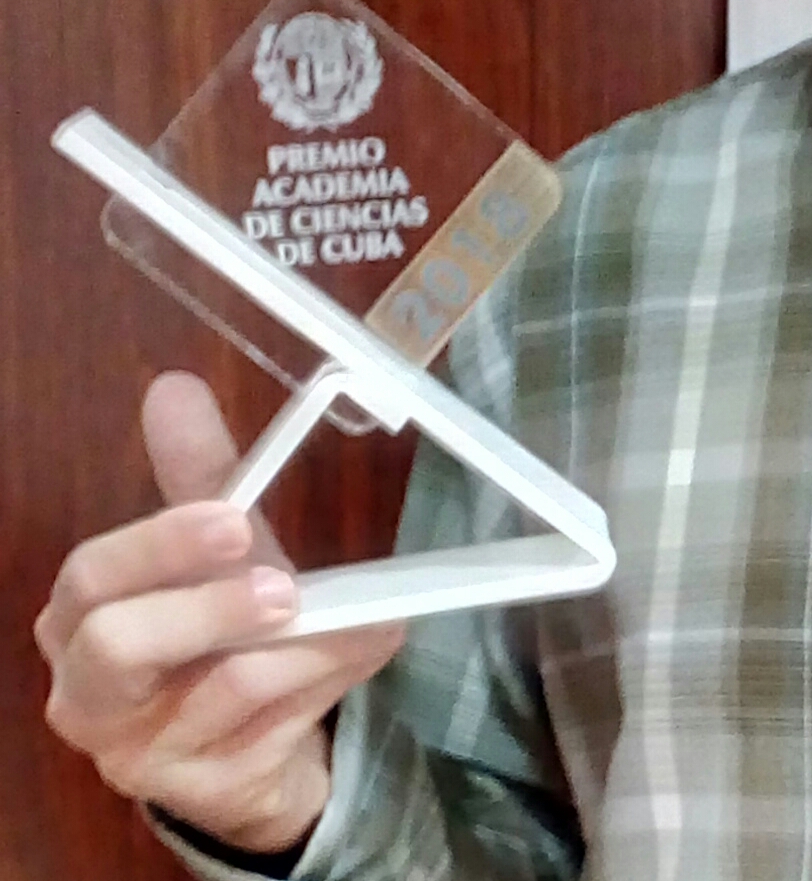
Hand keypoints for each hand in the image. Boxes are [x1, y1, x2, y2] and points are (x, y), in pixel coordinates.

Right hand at [34, 372, 404, 855]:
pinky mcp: (197, 791)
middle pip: (116, 646)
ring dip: (311, 642)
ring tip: (364, 614)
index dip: (160, 545)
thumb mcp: (219, 551)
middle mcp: (86, 694)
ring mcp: (136, 753)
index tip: (233, 519)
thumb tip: (173, 388)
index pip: (91, 578)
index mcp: (79, 620)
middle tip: (284, 587)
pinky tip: (364, 647)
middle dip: (209, 609)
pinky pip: (275, 726)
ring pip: (222, 688)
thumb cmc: (222, 632)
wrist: (254, 748)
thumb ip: (199, 474)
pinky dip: (331, 675)